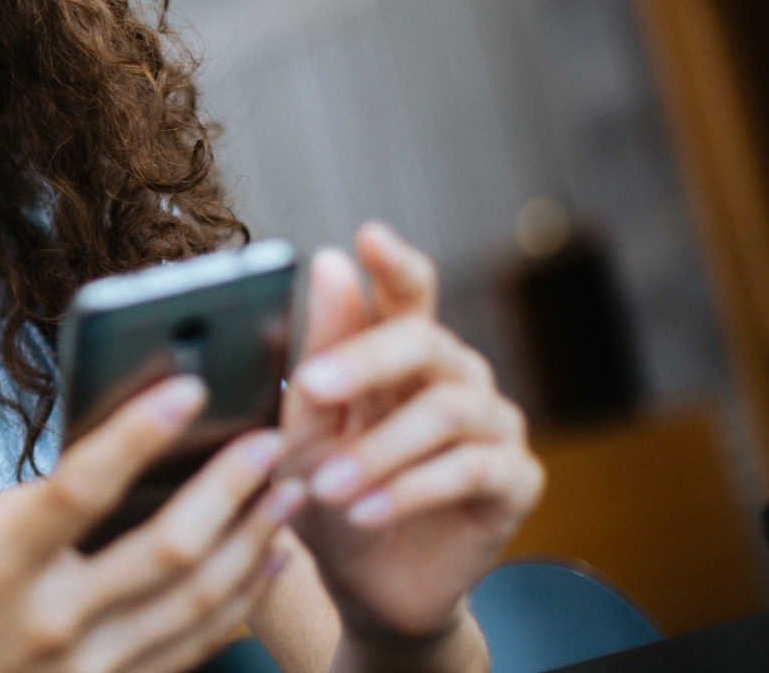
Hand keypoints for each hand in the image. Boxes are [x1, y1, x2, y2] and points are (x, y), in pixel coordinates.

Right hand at [0, 375, 306, 672]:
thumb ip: (30, 498)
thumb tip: (115, 454)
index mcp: (1, 564)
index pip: (79, 488)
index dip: (137, 435)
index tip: (187, 389)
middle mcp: (52, 618)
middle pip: (166, 549)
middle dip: (228, 488)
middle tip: (268, 441)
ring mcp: (90, 666)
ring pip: (199, 600)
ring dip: (254, 539)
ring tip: (287, 491)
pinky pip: (198, 643)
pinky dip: (243, 597)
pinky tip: (268, 558)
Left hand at [282, 223, 544, 644]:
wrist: (366, 588)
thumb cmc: (330, 496)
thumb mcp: (308, 428)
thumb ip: (320, 352)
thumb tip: (328, 260)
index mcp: (405, 354)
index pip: (408, 291)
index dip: (394, 262)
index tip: (367, 238)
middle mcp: (458, 377)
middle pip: (425, 342)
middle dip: (365, 360)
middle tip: (312, 387)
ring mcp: (496, 426)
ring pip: (446, 412)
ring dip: (378, 450)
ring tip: (326, 487)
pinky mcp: (517, 482)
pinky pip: (472, 471)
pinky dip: (410, 491)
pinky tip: (365, 512)